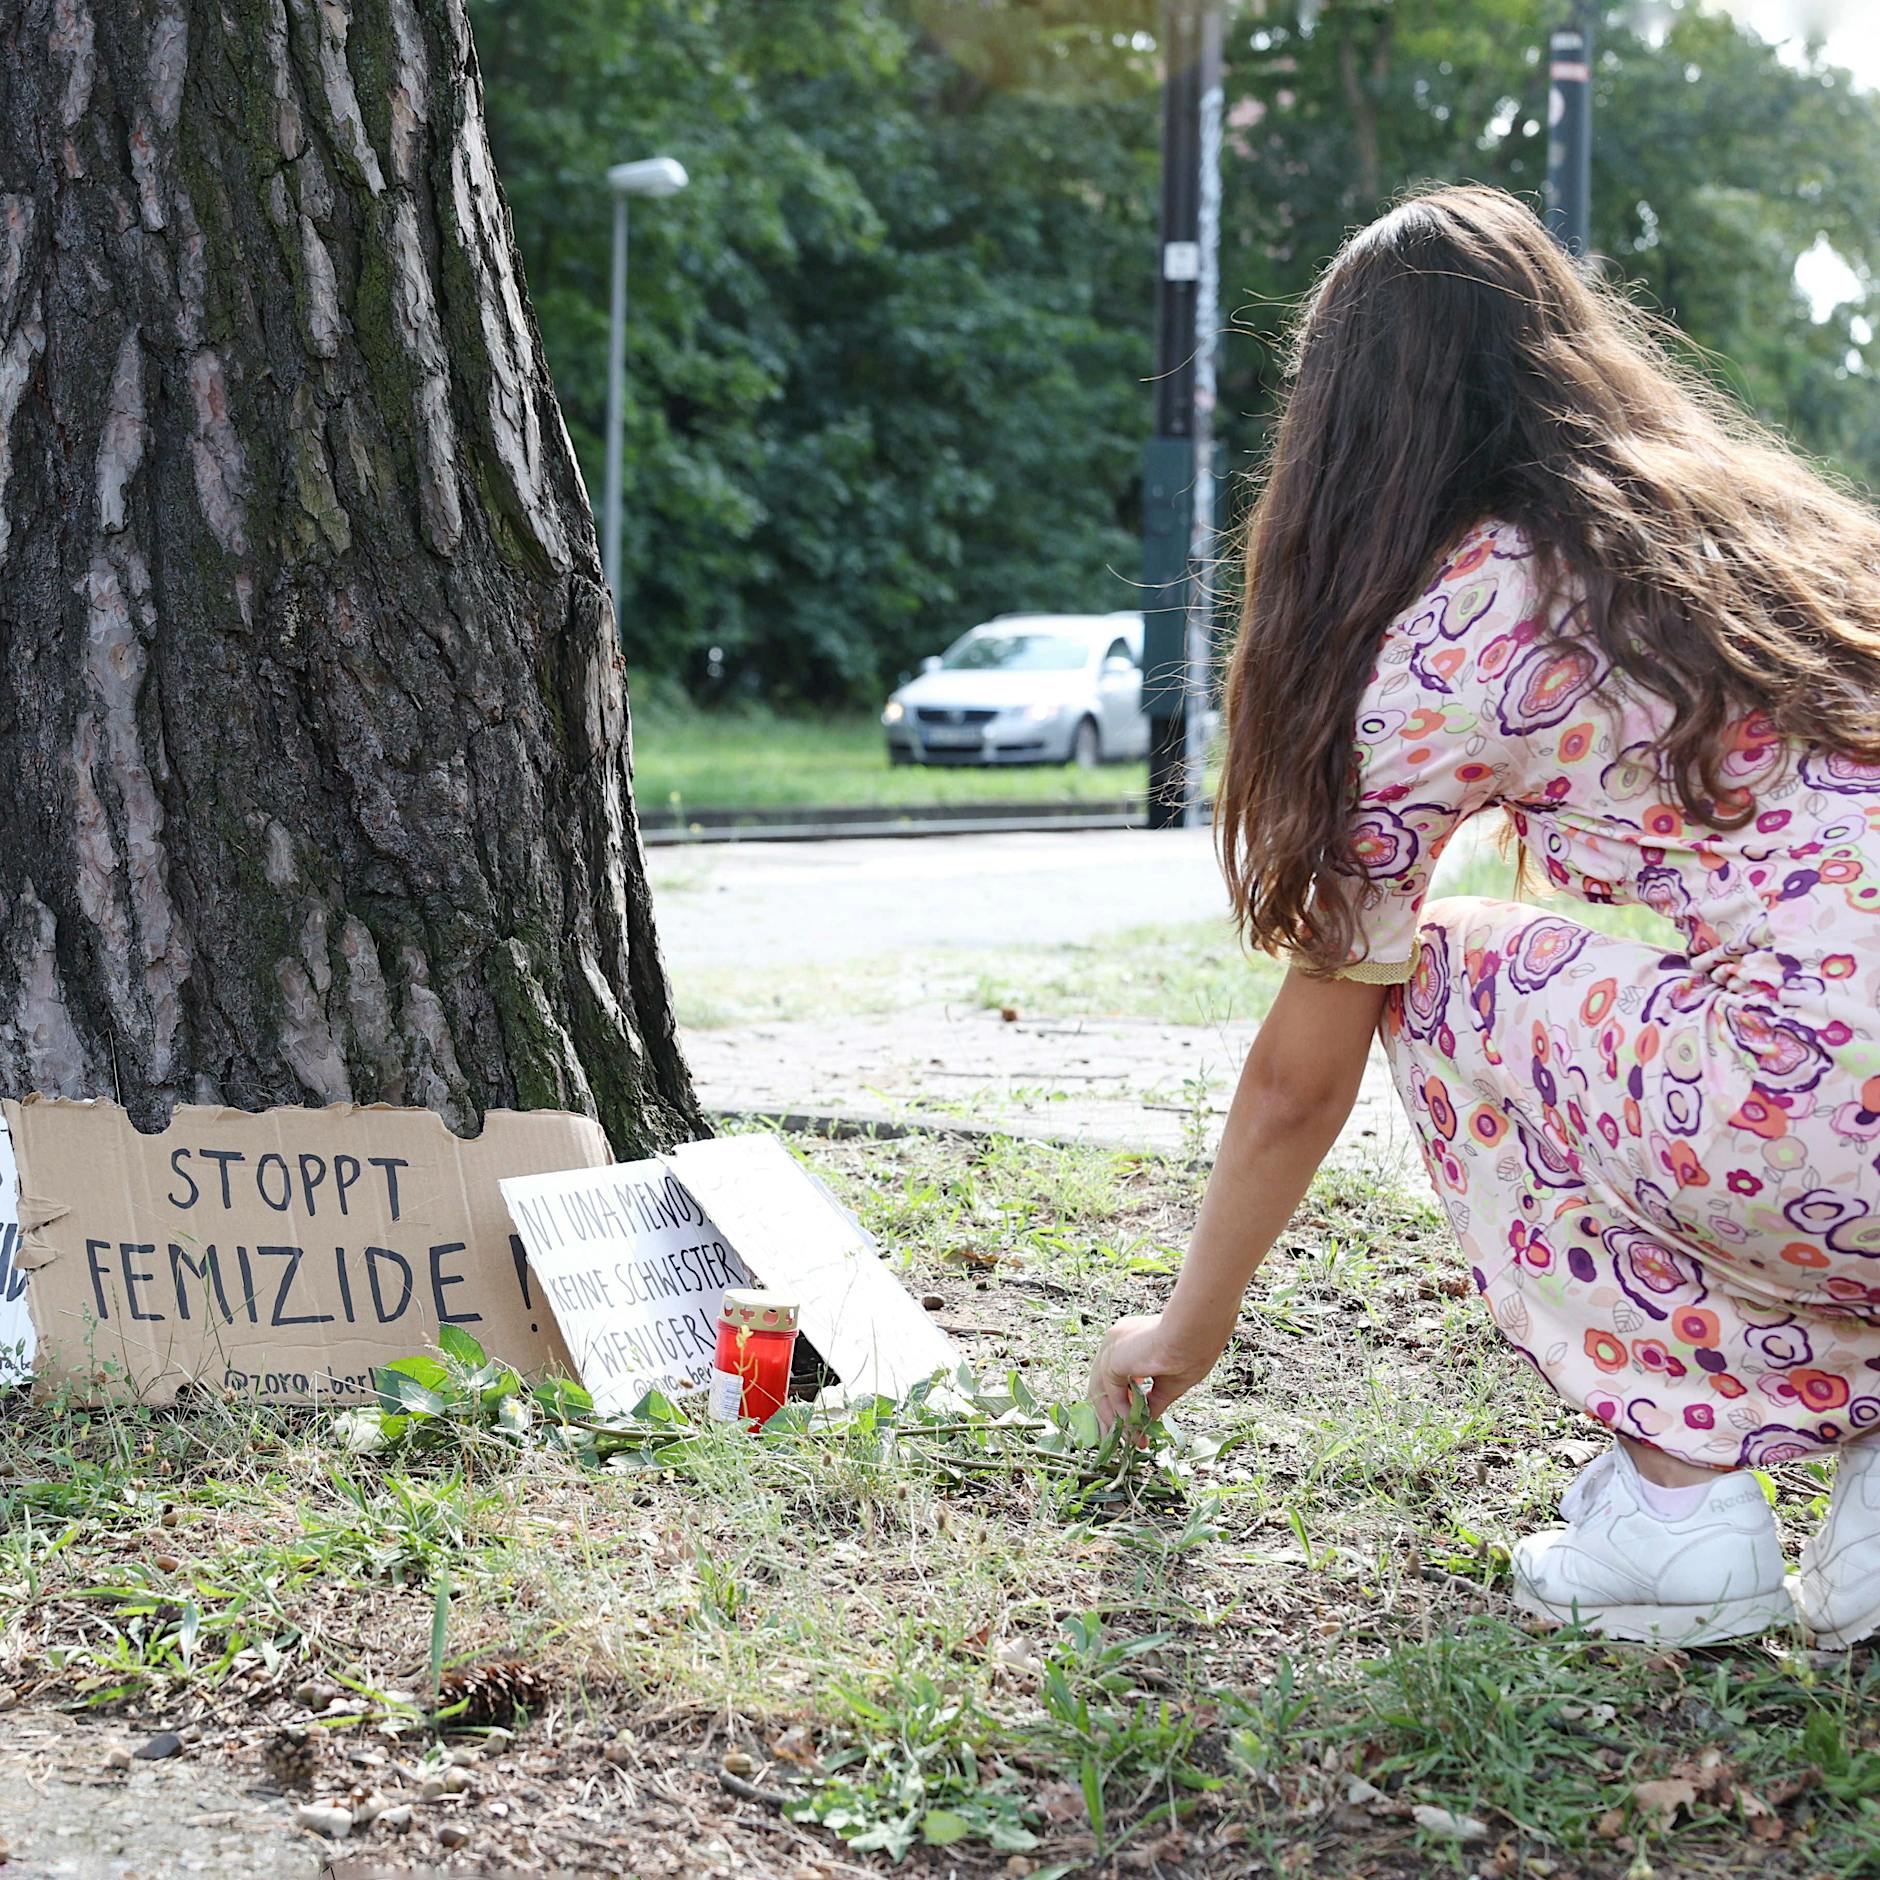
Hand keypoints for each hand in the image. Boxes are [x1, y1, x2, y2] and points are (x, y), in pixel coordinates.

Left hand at [1087, 1312, 1219, 1434]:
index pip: (1117, 1374)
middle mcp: (1119, 1340)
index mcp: (1133, 1340)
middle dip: (1108, 1414)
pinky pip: (1111, 1393)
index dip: (1122, 1401)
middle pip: (1103, 1383)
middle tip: (1115, 1439)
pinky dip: (1121, 1412)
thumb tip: (1146, 1422)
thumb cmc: (1194, 1349)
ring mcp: (1112, 1347)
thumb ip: (1154, 1400)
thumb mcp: (1172, 1381)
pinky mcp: (1112, 1358)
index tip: (1132, 1424)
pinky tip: (1134, 1426)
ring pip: (1102, 1389)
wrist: (1195, 1333)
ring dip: (1114, 1418)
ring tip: (1128, 1440)